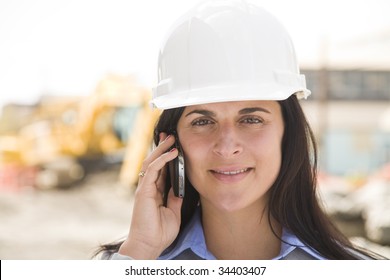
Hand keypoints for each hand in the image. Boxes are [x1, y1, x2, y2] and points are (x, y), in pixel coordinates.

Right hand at [118, 133, 182, 258]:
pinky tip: (172, 153)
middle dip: (161, 147)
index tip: (173, 146)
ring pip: (151, 162)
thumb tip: (181, 188)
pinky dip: (162, 160)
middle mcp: (148, 187)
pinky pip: (152, 170)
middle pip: (154, 162)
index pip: (160, 169)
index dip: (166, 157)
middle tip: (170, 135)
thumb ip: (175, 198)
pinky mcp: (143, 191)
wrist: (148, 245)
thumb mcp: (173, 212)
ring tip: (171, 139)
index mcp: (155, 192)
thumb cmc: (159, 232)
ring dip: (161, 149)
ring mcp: (144, 188)